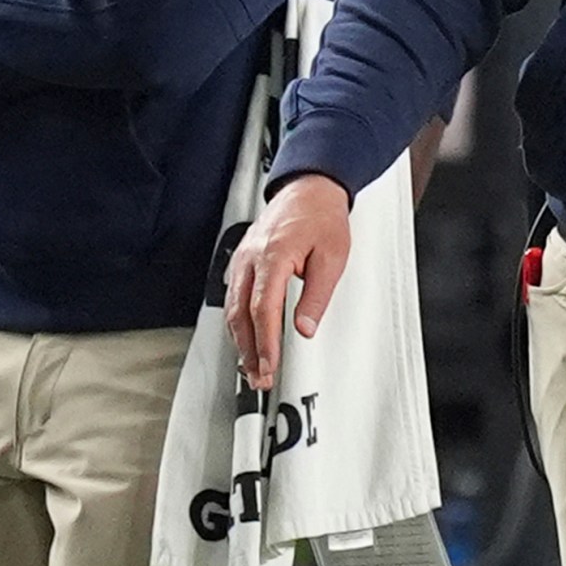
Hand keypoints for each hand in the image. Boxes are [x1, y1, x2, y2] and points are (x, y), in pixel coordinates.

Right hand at [224, 175, 352, 389]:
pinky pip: (234, 296)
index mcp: (273, 255)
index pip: (263, 308)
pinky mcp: (243, 261)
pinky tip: (245, 338)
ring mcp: (243, 259)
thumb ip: (317, 296)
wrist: (310, 189)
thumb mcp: (332, 257)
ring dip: (241, 341)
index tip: (270, 365)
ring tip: (252, 367)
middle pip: (241, 313)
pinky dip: (238, 322)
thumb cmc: (322, 217)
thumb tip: (305, 328)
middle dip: (249, 350)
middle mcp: (251, 258)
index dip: (265, 342)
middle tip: (259, 377)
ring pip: (233, 308)